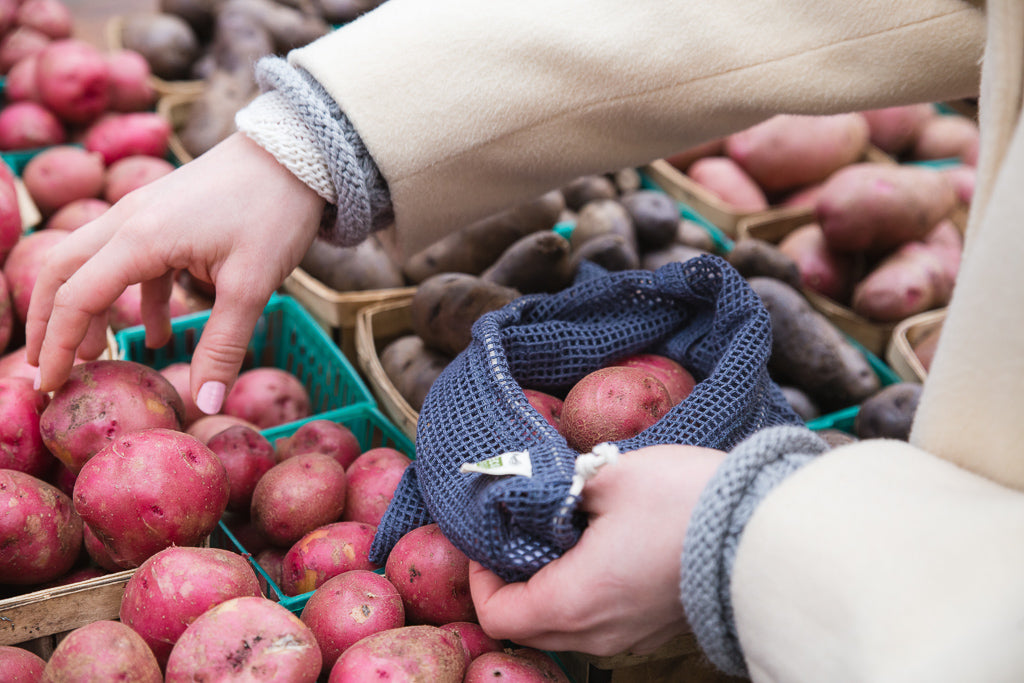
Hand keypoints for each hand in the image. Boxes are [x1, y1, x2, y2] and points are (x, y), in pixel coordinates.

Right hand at [26, 132, 325, 409]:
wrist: (298, 153)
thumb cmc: (274, 211)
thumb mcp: (252, 285)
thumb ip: (223, 345)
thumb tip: (205, 406)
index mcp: (140, 238)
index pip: (76, 298)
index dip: (58, 346)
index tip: (50, 386)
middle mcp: (128, 221)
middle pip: (62, 273)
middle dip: (50, 324)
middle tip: (48, 370)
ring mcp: (144, 213)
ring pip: (93, 263)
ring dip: (88, 309)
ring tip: (95, 355)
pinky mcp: (165, 214)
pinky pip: (134, 259)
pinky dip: (137, 298)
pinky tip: (161, 334)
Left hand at [469, 443, 724, 656]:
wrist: (769, 530)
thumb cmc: (685, 502)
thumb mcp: (610, 477)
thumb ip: (558, 488)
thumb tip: (533, 492)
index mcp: (576, 601)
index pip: (498, 615)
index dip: (481, 576)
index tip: (491, 536)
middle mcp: (598, 633)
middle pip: (527, 625)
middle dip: (511, 581)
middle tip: (520, 531)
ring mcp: (629, 637)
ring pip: (564, 626)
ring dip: (548, 585)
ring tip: (561, 532)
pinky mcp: (653, 627)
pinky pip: (598, 621)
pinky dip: (582, 591)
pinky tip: (598, 546)